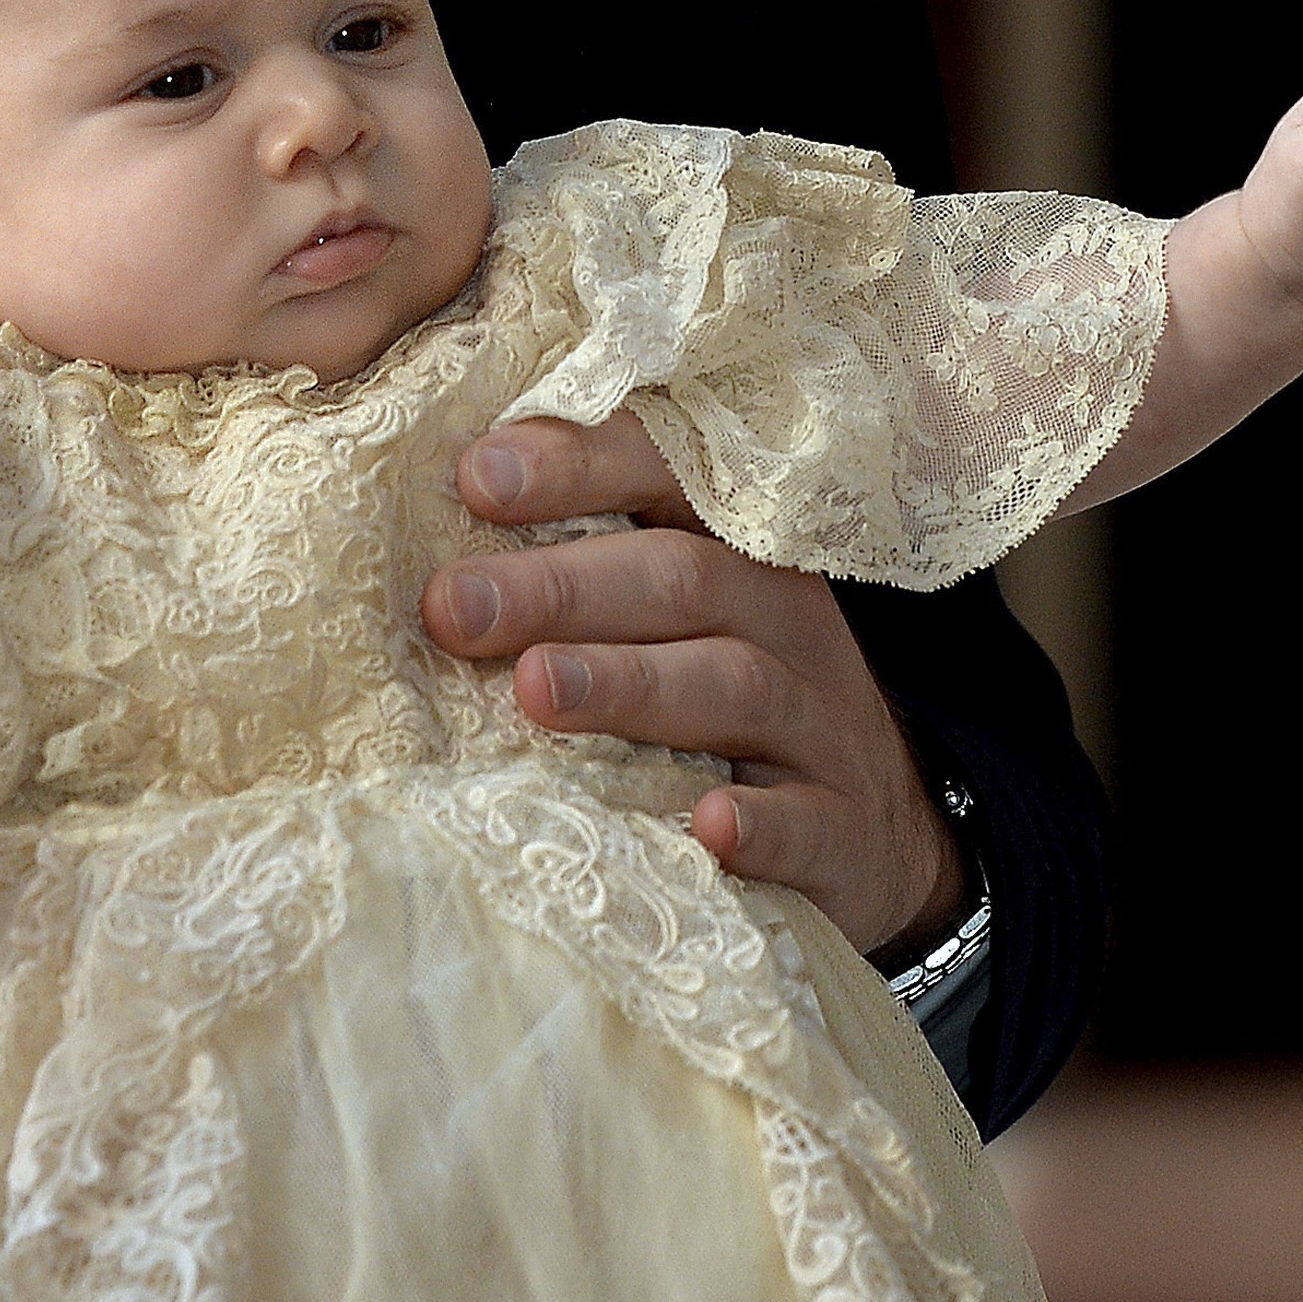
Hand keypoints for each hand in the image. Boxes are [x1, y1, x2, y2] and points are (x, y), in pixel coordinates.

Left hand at [420, 414, 964, 954]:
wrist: (872, 836)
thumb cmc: (727, 703)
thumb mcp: (675, 618)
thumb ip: (579, 572)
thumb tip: (430, 541)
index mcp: (732, 547)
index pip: (665, 476)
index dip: (577, 465)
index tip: (473, 477)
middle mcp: (782, 619)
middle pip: (680, 578)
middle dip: (559, 586)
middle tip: (451, 606)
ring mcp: (821, 724)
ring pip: (732, 685)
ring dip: (630, 684)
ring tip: (536, 689)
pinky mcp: (844, 828)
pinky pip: (809, 822)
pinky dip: (762, 824)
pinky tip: (707, 826)